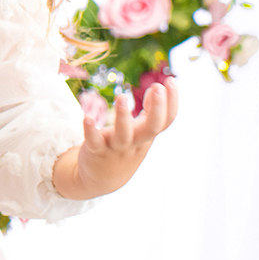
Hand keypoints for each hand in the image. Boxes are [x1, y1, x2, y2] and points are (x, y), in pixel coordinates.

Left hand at [53, 78, 178, 200]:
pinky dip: (90, 130)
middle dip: (157, 109)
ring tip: (122, 96)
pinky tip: (86, 117)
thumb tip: (158, 87)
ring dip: (123, 116)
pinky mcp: (96, 151)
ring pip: (123, 135)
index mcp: (147, 136)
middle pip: (151, 128)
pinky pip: (94, 141)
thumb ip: (150, 112)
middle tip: (158, 87)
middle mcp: (135, 143)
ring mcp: (116, 148)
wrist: (102, 179)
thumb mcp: (140, 132)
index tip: (171, 81)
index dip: (172, 103)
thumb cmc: (125, 149)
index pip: (166, 121)